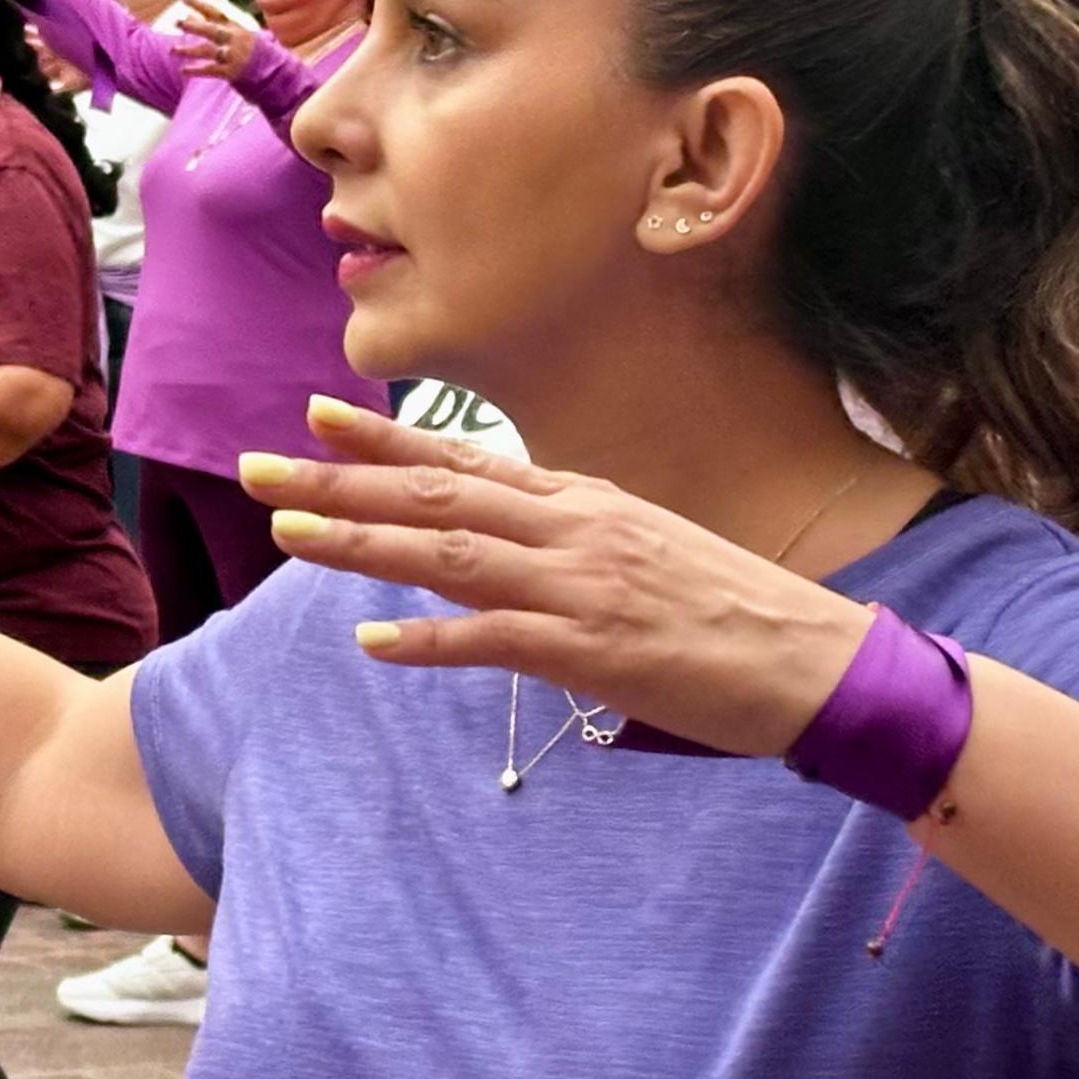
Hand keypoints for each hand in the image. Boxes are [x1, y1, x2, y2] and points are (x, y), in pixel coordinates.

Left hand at [169, 0, 260, 80]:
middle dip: (194, 26)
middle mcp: (233, 39)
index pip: (214, 12)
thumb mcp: (235, 33)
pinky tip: (183, 70)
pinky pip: (211, 70)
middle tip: (177, 22)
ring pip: (208, 51)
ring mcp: (232, 55)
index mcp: (234, 27)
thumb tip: (189, 16)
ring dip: (189, 50)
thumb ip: (211, 25)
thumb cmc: (249, 50)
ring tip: (173, 50)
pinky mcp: (231, 72)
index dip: (198, 3)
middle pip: (212, 30)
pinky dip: (196, 70)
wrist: (273, 70)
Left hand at [240, 398, 881, 756]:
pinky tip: (370, 638)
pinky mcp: (594, 650)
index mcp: (584, 502)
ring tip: (287, 531)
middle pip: (435, 497)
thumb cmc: (733, 613)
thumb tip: (505, 542)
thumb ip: (569, 541)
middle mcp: (574, 529)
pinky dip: (430, 639)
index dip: (384, 442)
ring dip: (361, 543)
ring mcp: (581, 586)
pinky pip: (494, 641)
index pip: (464, 461)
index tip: (315, 418)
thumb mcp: (643, 551)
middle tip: (258, 467)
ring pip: (449, 554)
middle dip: (340, 481)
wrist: (819, 660)